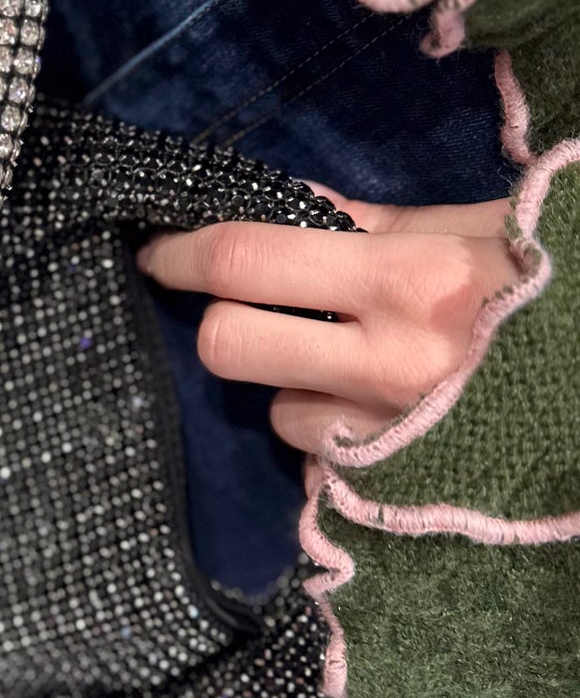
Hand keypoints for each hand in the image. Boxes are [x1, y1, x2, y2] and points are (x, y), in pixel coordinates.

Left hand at [135, 192, 519, 453]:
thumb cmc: (558, 289)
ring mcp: (398, 437)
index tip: (157, 251)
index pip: (249, 260)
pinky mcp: (406, 490)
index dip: (183, 253)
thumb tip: (283, 206)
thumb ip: (372, 225)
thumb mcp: (479, 231)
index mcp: (412, 281)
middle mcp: (392, 365)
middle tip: (249, 308)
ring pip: (275, 413)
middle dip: (226, 322)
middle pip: (230, 346)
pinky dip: (334, 437)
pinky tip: (379, 416)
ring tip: (351, 367)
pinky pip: (326, 464)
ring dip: (292, 386)